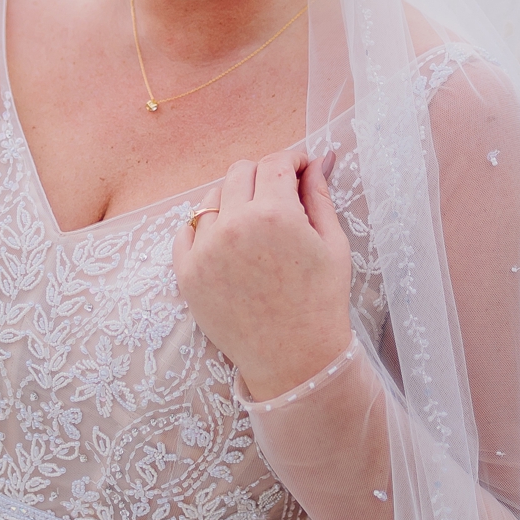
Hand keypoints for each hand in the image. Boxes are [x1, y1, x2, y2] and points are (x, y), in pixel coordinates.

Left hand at [172, 152, 354, 400]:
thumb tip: (317, 161)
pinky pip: (187, 229)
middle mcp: (234, 225)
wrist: (294, 359)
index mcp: (274, 215)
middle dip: (264, 176)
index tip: (300, 169)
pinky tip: (229, 243)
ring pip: (211, 197)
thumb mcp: (333, 245)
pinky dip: (206, 228)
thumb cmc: (321, 303)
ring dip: (233, 200)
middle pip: (240, 172)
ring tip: (255, 226)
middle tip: (280, 197)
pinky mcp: (186, 272)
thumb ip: (320, 196)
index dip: (292, 160)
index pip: (275, 163)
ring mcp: (204, 249)